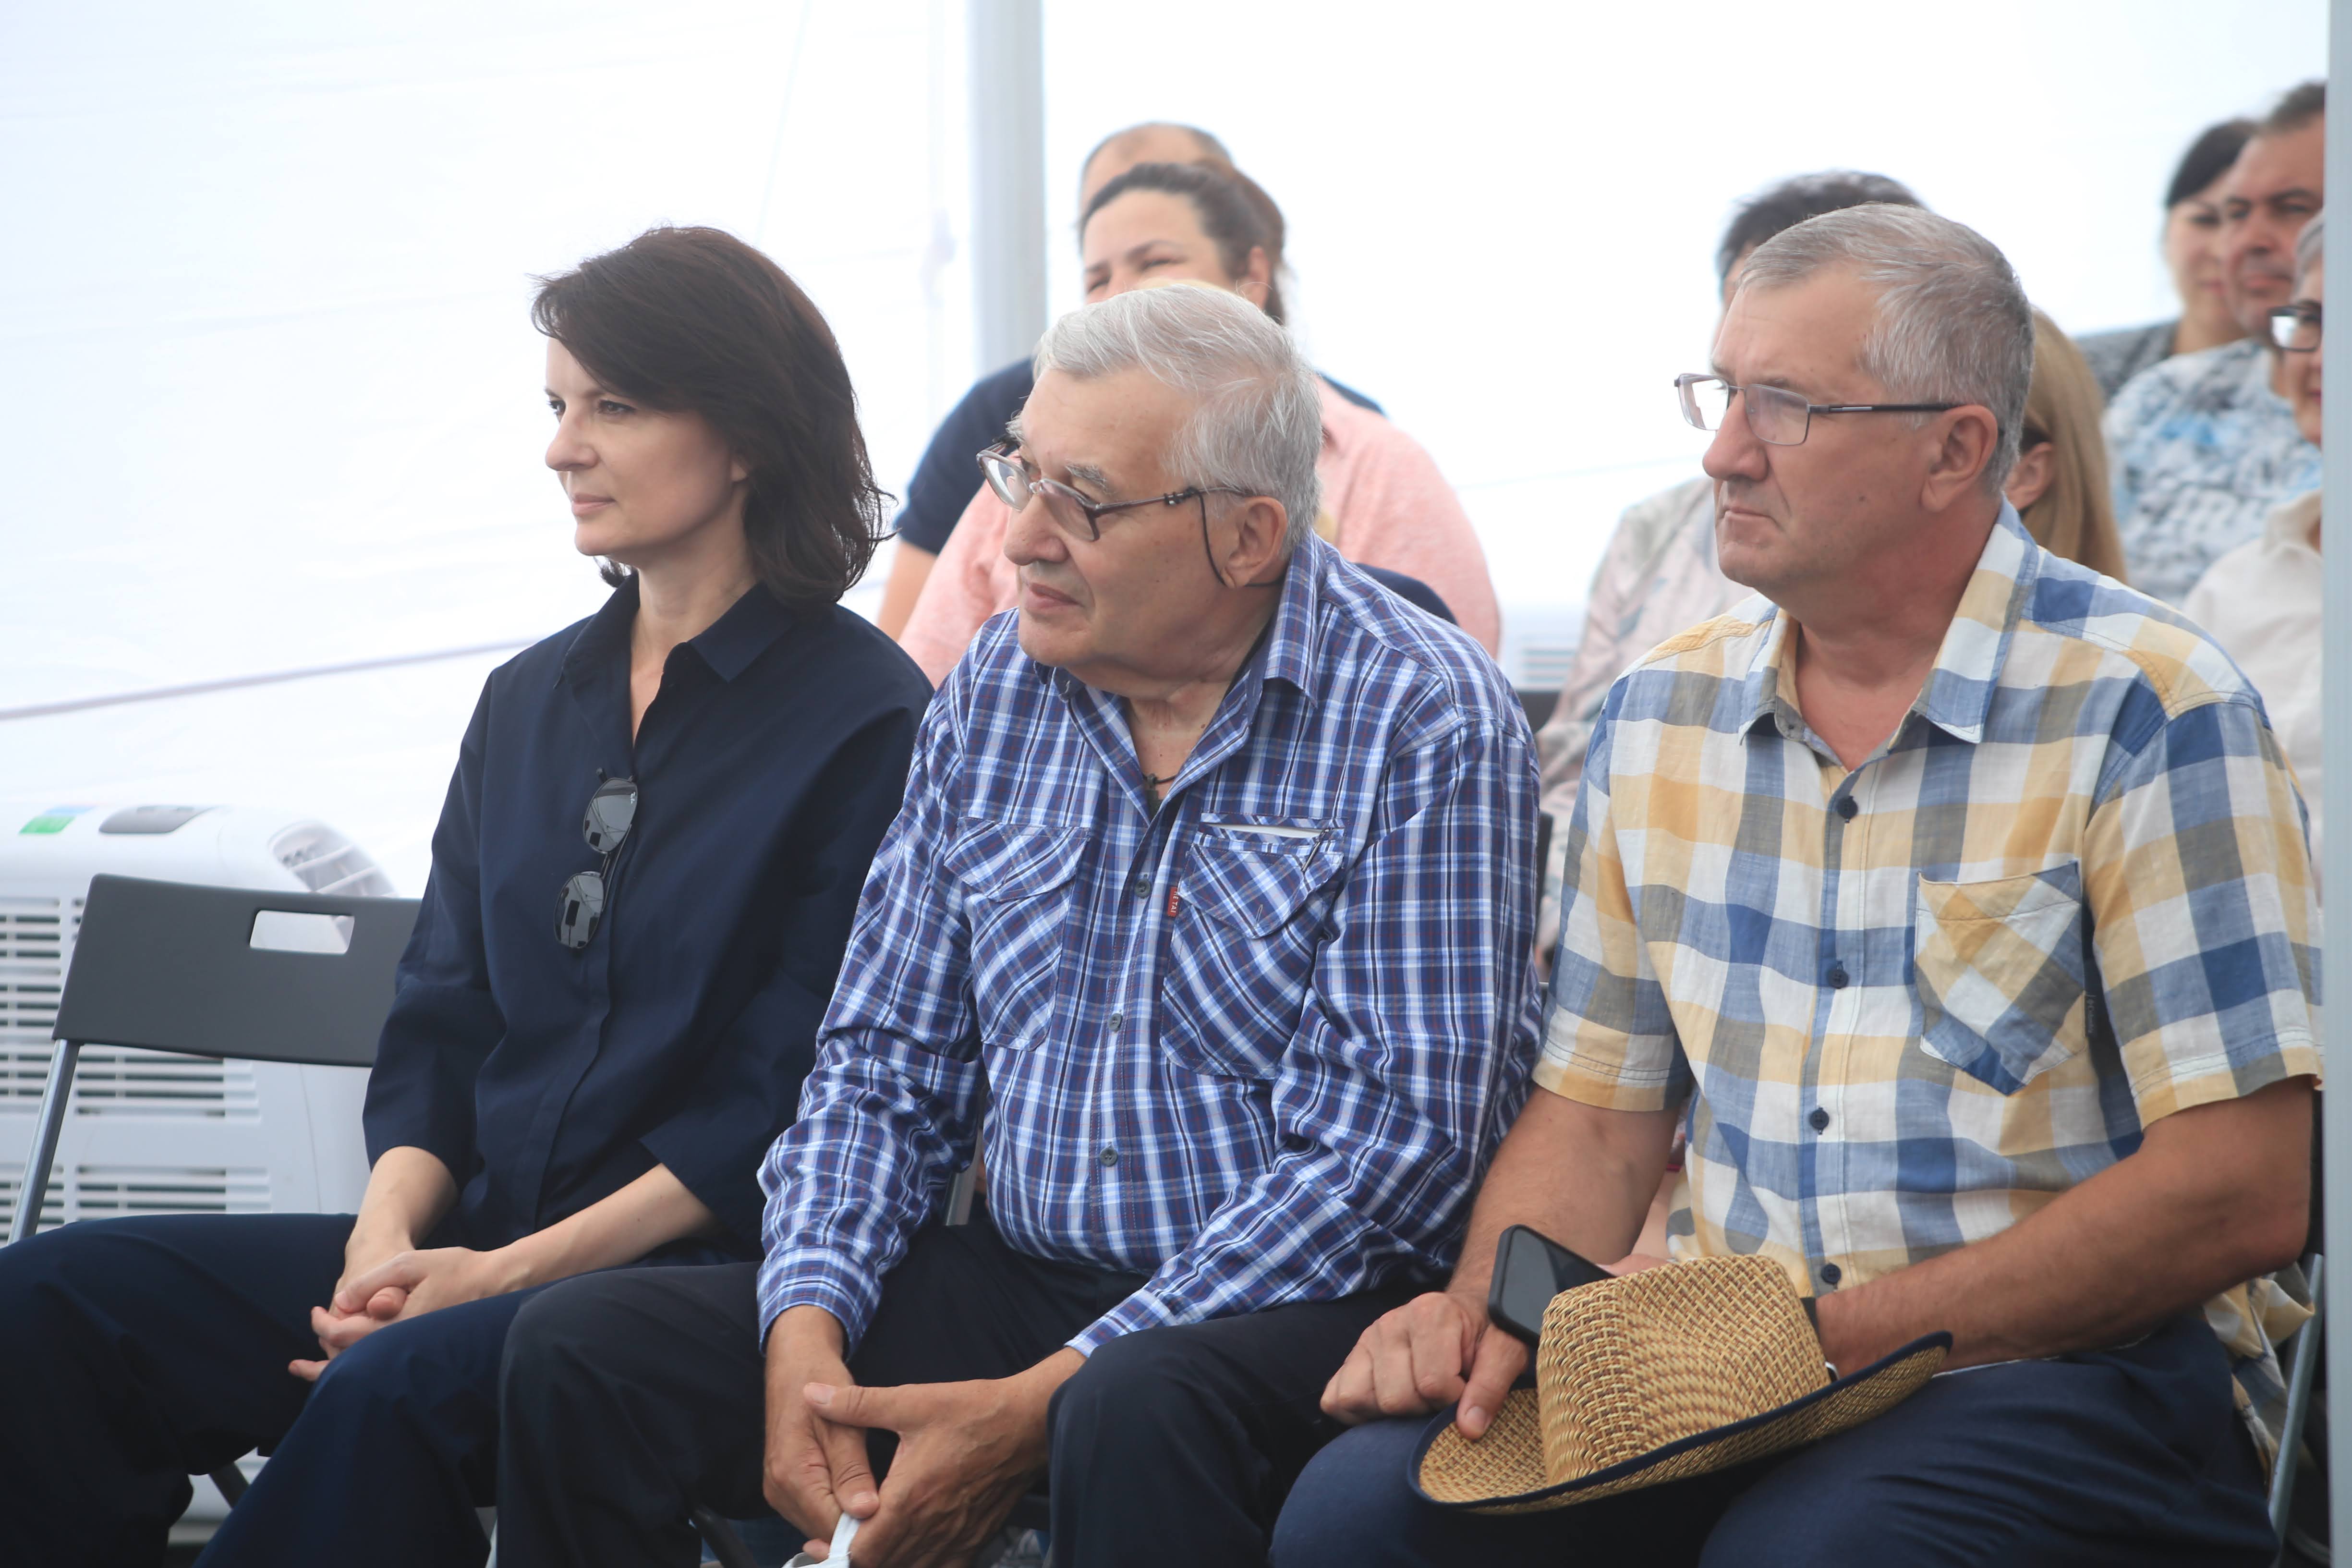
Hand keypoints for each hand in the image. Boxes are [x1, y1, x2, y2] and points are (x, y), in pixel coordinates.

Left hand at [289, 1244, 518, 1379]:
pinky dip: (357, 1367)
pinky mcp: (421, 1356)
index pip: (344, 1334)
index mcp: (397, 1326)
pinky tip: (347, 1368)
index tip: (316, 1311)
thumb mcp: (411, 1263)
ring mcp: (413, 1355)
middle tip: (312, 1328)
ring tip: (302, 1368)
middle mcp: (402, 1347)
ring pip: (363, 1368)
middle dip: (321, 1346)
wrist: (498, 1285)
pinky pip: (381, 1367)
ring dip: (330, 1367)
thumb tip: (340, 1302)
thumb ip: (373, 1281)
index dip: (323, 1323)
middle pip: (348, 1360)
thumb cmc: (457, 1269)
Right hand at [763, 1308, 879, 1550]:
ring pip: (820, 1525)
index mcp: (793, 1474)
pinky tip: (862, 1496)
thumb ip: (853, 1470)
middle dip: (860, 1528)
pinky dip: (839, 1509)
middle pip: (825, 1530)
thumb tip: (866, 1511)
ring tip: (886, 1504)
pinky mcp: (786, 1488)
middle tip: (899, 1514)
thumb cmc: (820, 1382)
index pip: (831, 1525)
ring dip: (850, 1520)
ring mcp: (780, 1491)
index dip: (866, 1529)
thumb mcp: (844, 1423)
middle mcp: (779, 1490)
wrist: (794, 1362)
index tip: (898, 1521)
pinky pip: (815, 1511)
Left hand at [801, 1350, 1076, 1567]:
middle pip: (883, 1567)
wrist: (1029, 1422)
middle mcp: (931, 1528)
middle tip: (841, 1540)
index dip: (837, 1550)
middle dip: (858, 1557)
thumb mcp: (910, 1402)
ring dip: (889, 1562)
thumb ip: (856, 1404)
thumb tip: (812, 1395)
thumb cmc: (972, 1412)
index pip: (862, 1552)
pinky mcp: (976, 1539)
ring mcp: (956, 1538)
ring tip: (874, 1542)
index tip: (822, 1539)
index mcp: (909, 1500)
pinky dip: (923, 1563)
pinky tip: (914, 1549)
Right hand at [1320, 1289, 1527, 1438]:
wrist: (1468, 1312)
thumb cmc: (1488, 1334)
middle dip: (1423, 1411)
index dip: (1454, 1403)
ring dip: (1391, 1414)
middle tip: (1441, 1398)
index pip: (1432, 1384)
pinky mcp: (1350, 1358)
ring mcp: (1366, 1340)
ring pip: (1360, 1400)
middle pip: (1394, 1398)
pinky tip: (1389, 1406)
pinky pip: (1336, 1399)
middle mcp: (1390, 1323)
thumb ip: (1492, 1387)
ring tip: (1417, 1400)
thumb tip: (1468, 1429)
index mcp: (1430, 1314)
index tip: (1466, 1393)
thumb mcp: (1506, 1352)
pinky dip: (1360, 1413)